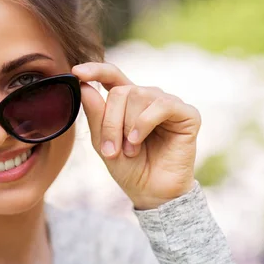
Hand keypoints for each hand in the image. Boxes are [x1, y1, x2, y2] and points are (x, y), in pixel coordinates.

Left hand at [71, 62, 200, 209]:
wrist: (151, 192)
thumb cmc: (129, 168)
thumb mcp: (103, 142)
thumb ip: (95, 114)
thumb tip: (84, 86)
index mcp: (128, 102)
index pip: (112, 76)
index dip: (95, 70)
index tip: (76, 72)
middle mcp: (149, 98)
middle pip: (120, 91)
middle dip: (110, 121)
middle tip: (111, 150)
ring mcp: (168, 104)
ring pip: (138, 95)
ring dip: (127, 126)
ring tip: (129, 150)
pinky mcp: (187, 114)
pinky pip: (160, 105)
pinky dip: (143, 123)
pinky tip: (137, 140)